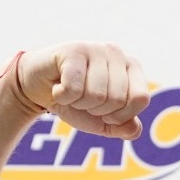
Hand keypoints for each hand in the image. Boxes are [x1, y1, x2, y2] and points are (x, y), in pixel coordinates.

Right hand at [13, 43, 149, 138]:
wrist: (38, 88)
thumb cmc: (75, 102)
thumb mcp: (101, 121)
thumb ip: (122, 127)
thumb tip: (134, 130)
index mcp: (132, 67)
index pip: (141, 99)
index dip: (120, 115)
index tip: (103, 111)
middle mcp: (116, 53)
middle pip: (117, 99)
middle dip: (96, 110)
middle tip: (82, 99)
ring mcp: (95, 49)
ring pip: (96, 95)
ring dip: (78, 103)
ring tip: (70, 91)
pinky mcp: (72, 50)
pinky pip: (74, 88)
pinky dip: (63, 96)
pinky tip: (58, 86)